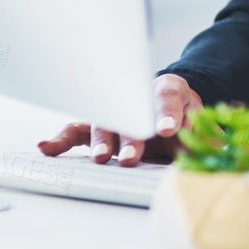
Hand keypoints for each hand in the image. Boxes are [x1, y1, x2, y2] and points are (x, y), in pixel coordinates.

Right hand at [37, 73, 203, 166]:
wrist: (172, 109)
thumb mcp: (200, 124)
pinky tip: (46, 148)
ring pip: (104, 123)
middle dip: (132, 135)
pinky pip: (76, 132)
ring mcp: (115, 111)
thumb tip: (202, 152)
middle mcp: (136, 97)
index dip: (166, 113)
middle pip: (131, 114)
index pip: (167, 99)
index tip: (167, 127)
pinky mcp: (98, 126)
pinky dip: (61, 140)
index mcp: (168, 91)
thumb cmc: (183, 117)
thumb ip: (198, 136)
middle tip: (134, 155)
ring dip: (102, 141)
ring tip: (103, 157)